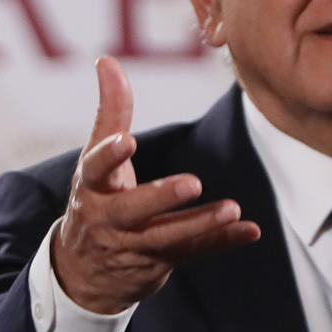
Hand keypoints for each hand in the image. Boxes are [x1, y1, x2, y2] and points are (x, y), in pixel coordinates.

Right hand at [51, 57, 260, 315]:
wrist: (82, 272)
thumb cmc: (96, 199)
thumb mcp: (96, 159)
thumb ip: (110, 110)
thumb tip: (106, 59)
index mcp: (92, 187)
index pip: (96, 169)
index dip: (109, 156)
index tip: (126, 141)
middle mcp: (109, 219)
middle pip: (133, 210)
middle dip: (160, 198)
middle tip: (192, 183)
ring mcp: (134, 245)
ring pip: (167, 236)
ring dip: (200, 224)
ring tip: (231, 209)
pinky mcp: (159, 262)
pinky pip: (192, 253)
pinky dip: (221, 242)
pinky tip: (249, 230)